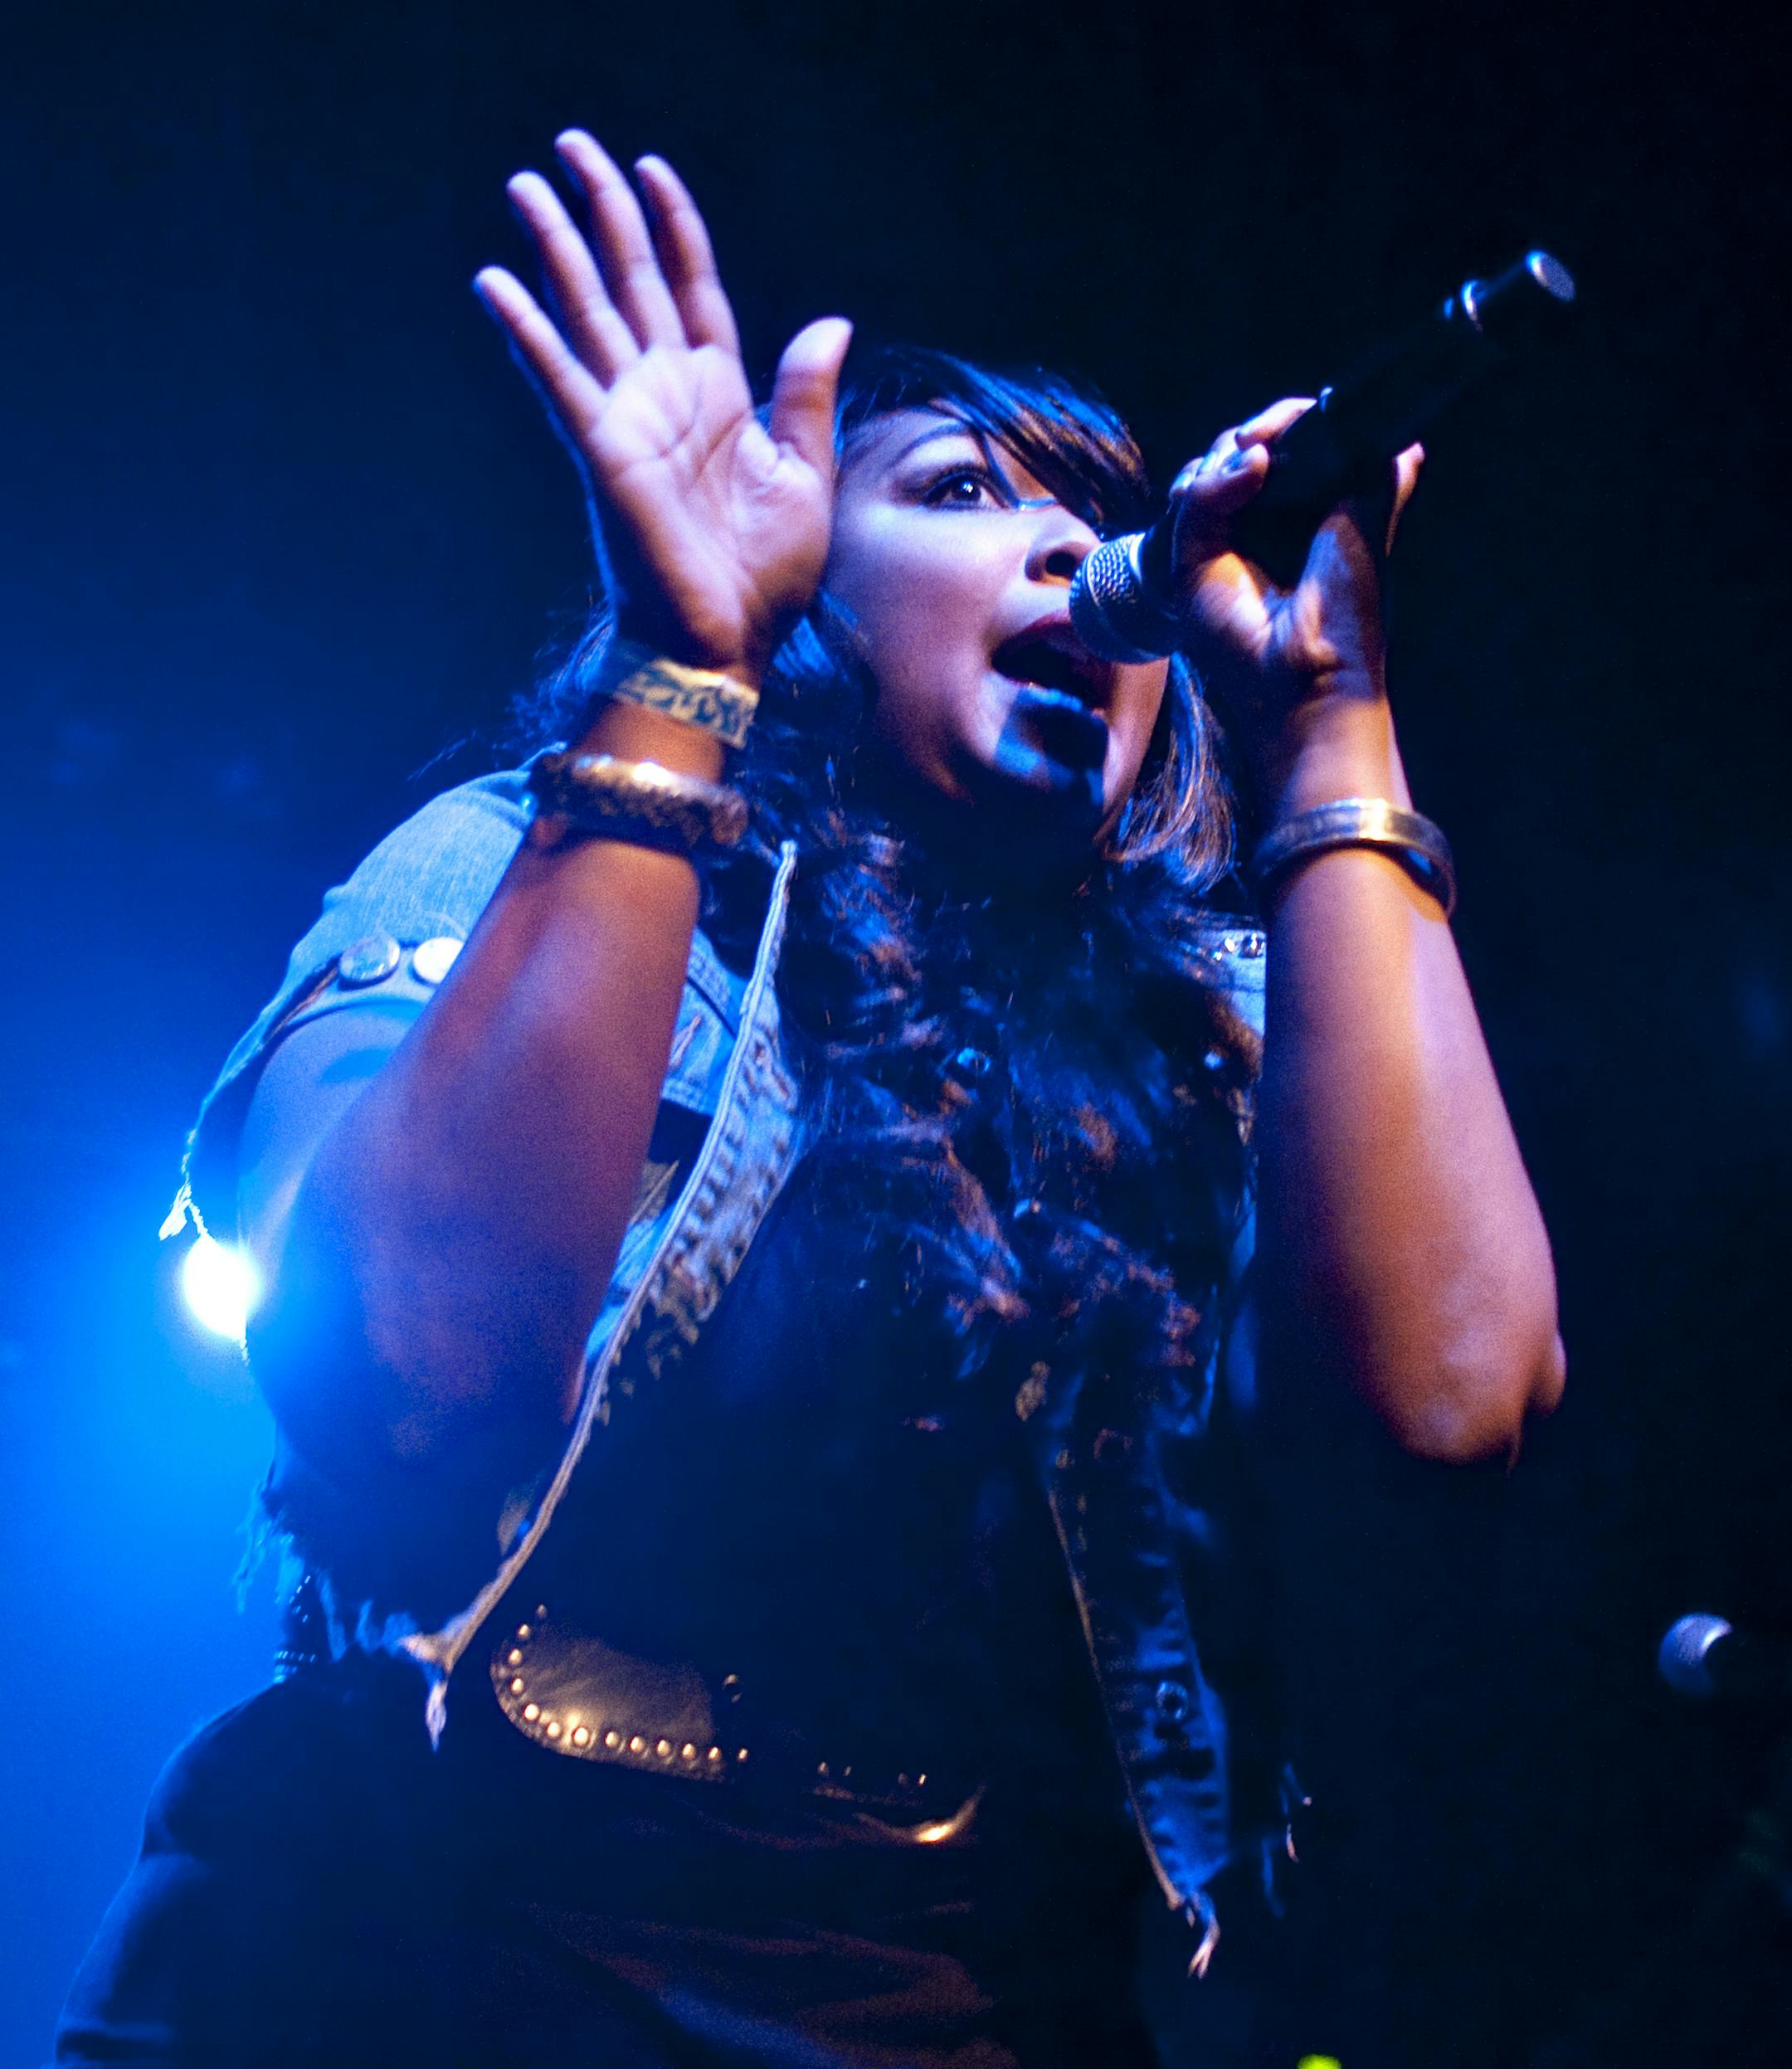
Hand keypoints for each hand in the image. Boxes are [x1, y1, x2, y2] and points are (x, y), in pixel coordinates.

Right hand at [474, 133, 851, 680]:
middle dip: (603, 213)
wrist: (729, 645)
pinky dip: (528, 333)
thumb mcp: (806, 477)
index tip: (655, 170)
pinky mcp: (603, 452)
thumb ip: (807, 398)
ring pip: (586, 313)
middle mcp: (667, 396)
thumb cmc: (765, 578)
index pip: (691, 290)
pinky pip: (558, 381)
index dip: (675, 230)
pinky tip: (496, 284)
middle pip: (630, 281)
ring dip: (555, 248)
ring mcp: (629, 419)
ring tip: (525, 185)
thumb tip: (830, 322)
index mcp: (719, 397)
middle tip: (571, 146)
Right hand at [1166, 400, 1422, 813]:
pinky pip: (1191, 500)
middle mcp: (1253, 532)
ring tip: (1258, 457)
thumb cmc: (1346, 620)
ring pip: (1206, 470)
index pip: (1283, 454)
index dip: (1289, 427)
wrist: (1311, 680)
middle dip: (1259, 431)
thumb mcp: (1367, 531)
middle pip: (1237, 453)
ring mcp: (1218, 546)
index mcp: (1297, 523)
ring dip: (1231, 451)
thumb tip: (1408, 444)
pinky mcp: (1188, 563)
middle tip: (1276, 433)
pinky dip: (1217, 479)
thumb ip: (1376, 482)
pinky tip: (1248, 472)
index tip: (1309, 416)